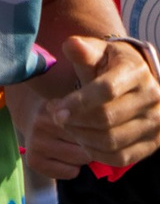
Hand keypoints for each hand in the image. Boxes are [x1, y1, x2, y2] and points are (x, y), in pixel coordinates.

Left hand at [20, 36, 159, 177]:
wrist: (138, 80)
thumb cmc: (109, 64)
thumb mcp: (97, 52)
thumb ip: (83, 51)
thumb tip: (71, 45)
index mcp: (136, 72)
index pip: (106, 90)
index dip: (77, 102)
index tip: (54, 108)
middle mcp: (153, 98)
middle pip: (107, 118)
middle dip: (74, 120)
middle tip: (55, 115)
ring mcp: (157, 124)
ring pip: (112, 141)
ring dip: (81, 137)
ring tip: (66, 125)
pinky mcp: (154, 143)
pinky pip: (121, 158)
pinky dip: (96, 153)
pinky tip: (81, 139)